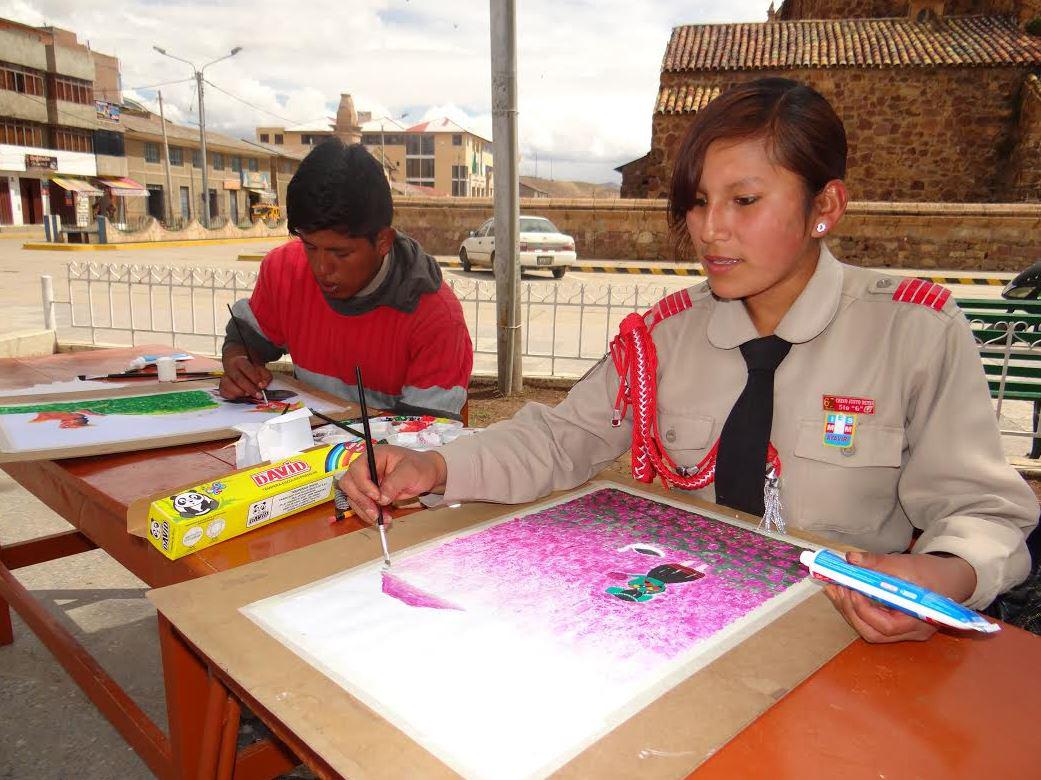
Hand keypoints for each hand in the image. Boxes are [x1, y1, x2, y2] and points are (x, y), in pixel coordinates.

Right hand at [220, 349, 271, 399]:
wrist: (238, 360)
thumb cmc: (249, 364)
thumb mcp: (260, 365)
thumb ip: (265, 375)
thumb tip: (264, 385)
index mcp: (239, 360)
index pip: (246, 368)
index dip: (254, 377)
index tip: (261, 385)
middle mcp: (229, 368)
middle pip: (237, 378)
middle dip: (249, 388)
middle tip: (258, 395)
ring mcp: (224, 376)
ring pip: (228, 385)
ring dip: (239, 392)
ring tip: (248, 394)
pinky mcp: (222, 385)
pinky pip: (223, 392)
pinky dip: (231, 396)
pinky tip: (240, 396)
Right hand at [338, 445, 447, 523]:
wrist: (427, 474)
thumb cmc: (420, 467)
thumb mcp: (410, 472)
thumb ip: (395, 483)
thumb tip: (381, 499)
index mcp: (374, 456)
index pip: (357, 468)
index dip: (363, 484)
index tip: (377, 496)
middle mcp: (366, 468)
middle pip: (349, 484)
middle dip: (361, 500)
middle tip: (375, 513)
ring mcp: (367, 481)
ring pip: (354, 498)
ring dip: (365, 511)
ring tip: (383, 519)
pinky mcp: (370, 494)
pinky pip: (362, 505)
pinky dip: (370, 514)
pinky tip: (383, 519)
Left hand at [823, 551, 977, 643]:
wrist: (953, 578)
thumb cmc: (934, 572)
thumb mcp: (907, 563)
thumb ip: (878, 562)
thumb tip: (850, 559)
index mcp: (919, 620)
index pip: (886, 626)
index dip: (864, 609)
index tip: (851, 588)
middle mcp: (911, 632)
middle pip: (874, 633)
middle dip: (851, 612)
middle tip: (838, 588)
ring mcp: (904, 630)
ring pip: (871, 630)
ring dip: (850, 611)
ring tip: (836, 589)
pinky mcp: (897, 624)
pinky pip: (873, 623)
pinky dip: (857, 610)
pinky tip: (845, 593)